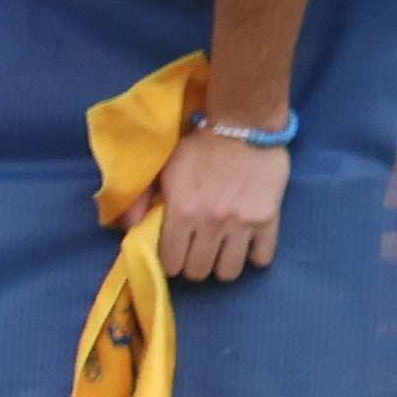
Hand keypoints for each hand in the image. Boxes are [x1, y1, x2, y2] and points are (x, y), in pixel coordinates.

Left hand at [142, 125, 289, 288]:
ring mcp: (241, 222)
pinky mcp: (269, 217)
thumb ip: (140, 200)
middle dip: (194, 266)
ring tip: (220, 252)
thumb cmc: (198, 146)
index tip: (175, 254)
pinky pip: (263, 256)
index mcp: (182, 212)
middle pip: (198, 272)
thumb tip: (128, 230)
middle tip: (197, 252)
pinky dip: (254, 256)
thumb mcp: (161, 169)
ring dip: (222, 265)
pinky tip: (247, 246)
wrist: (244, 123)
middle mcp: (210, 223)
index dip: (171, 262)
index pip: (171, 263)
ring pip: (229, 272)